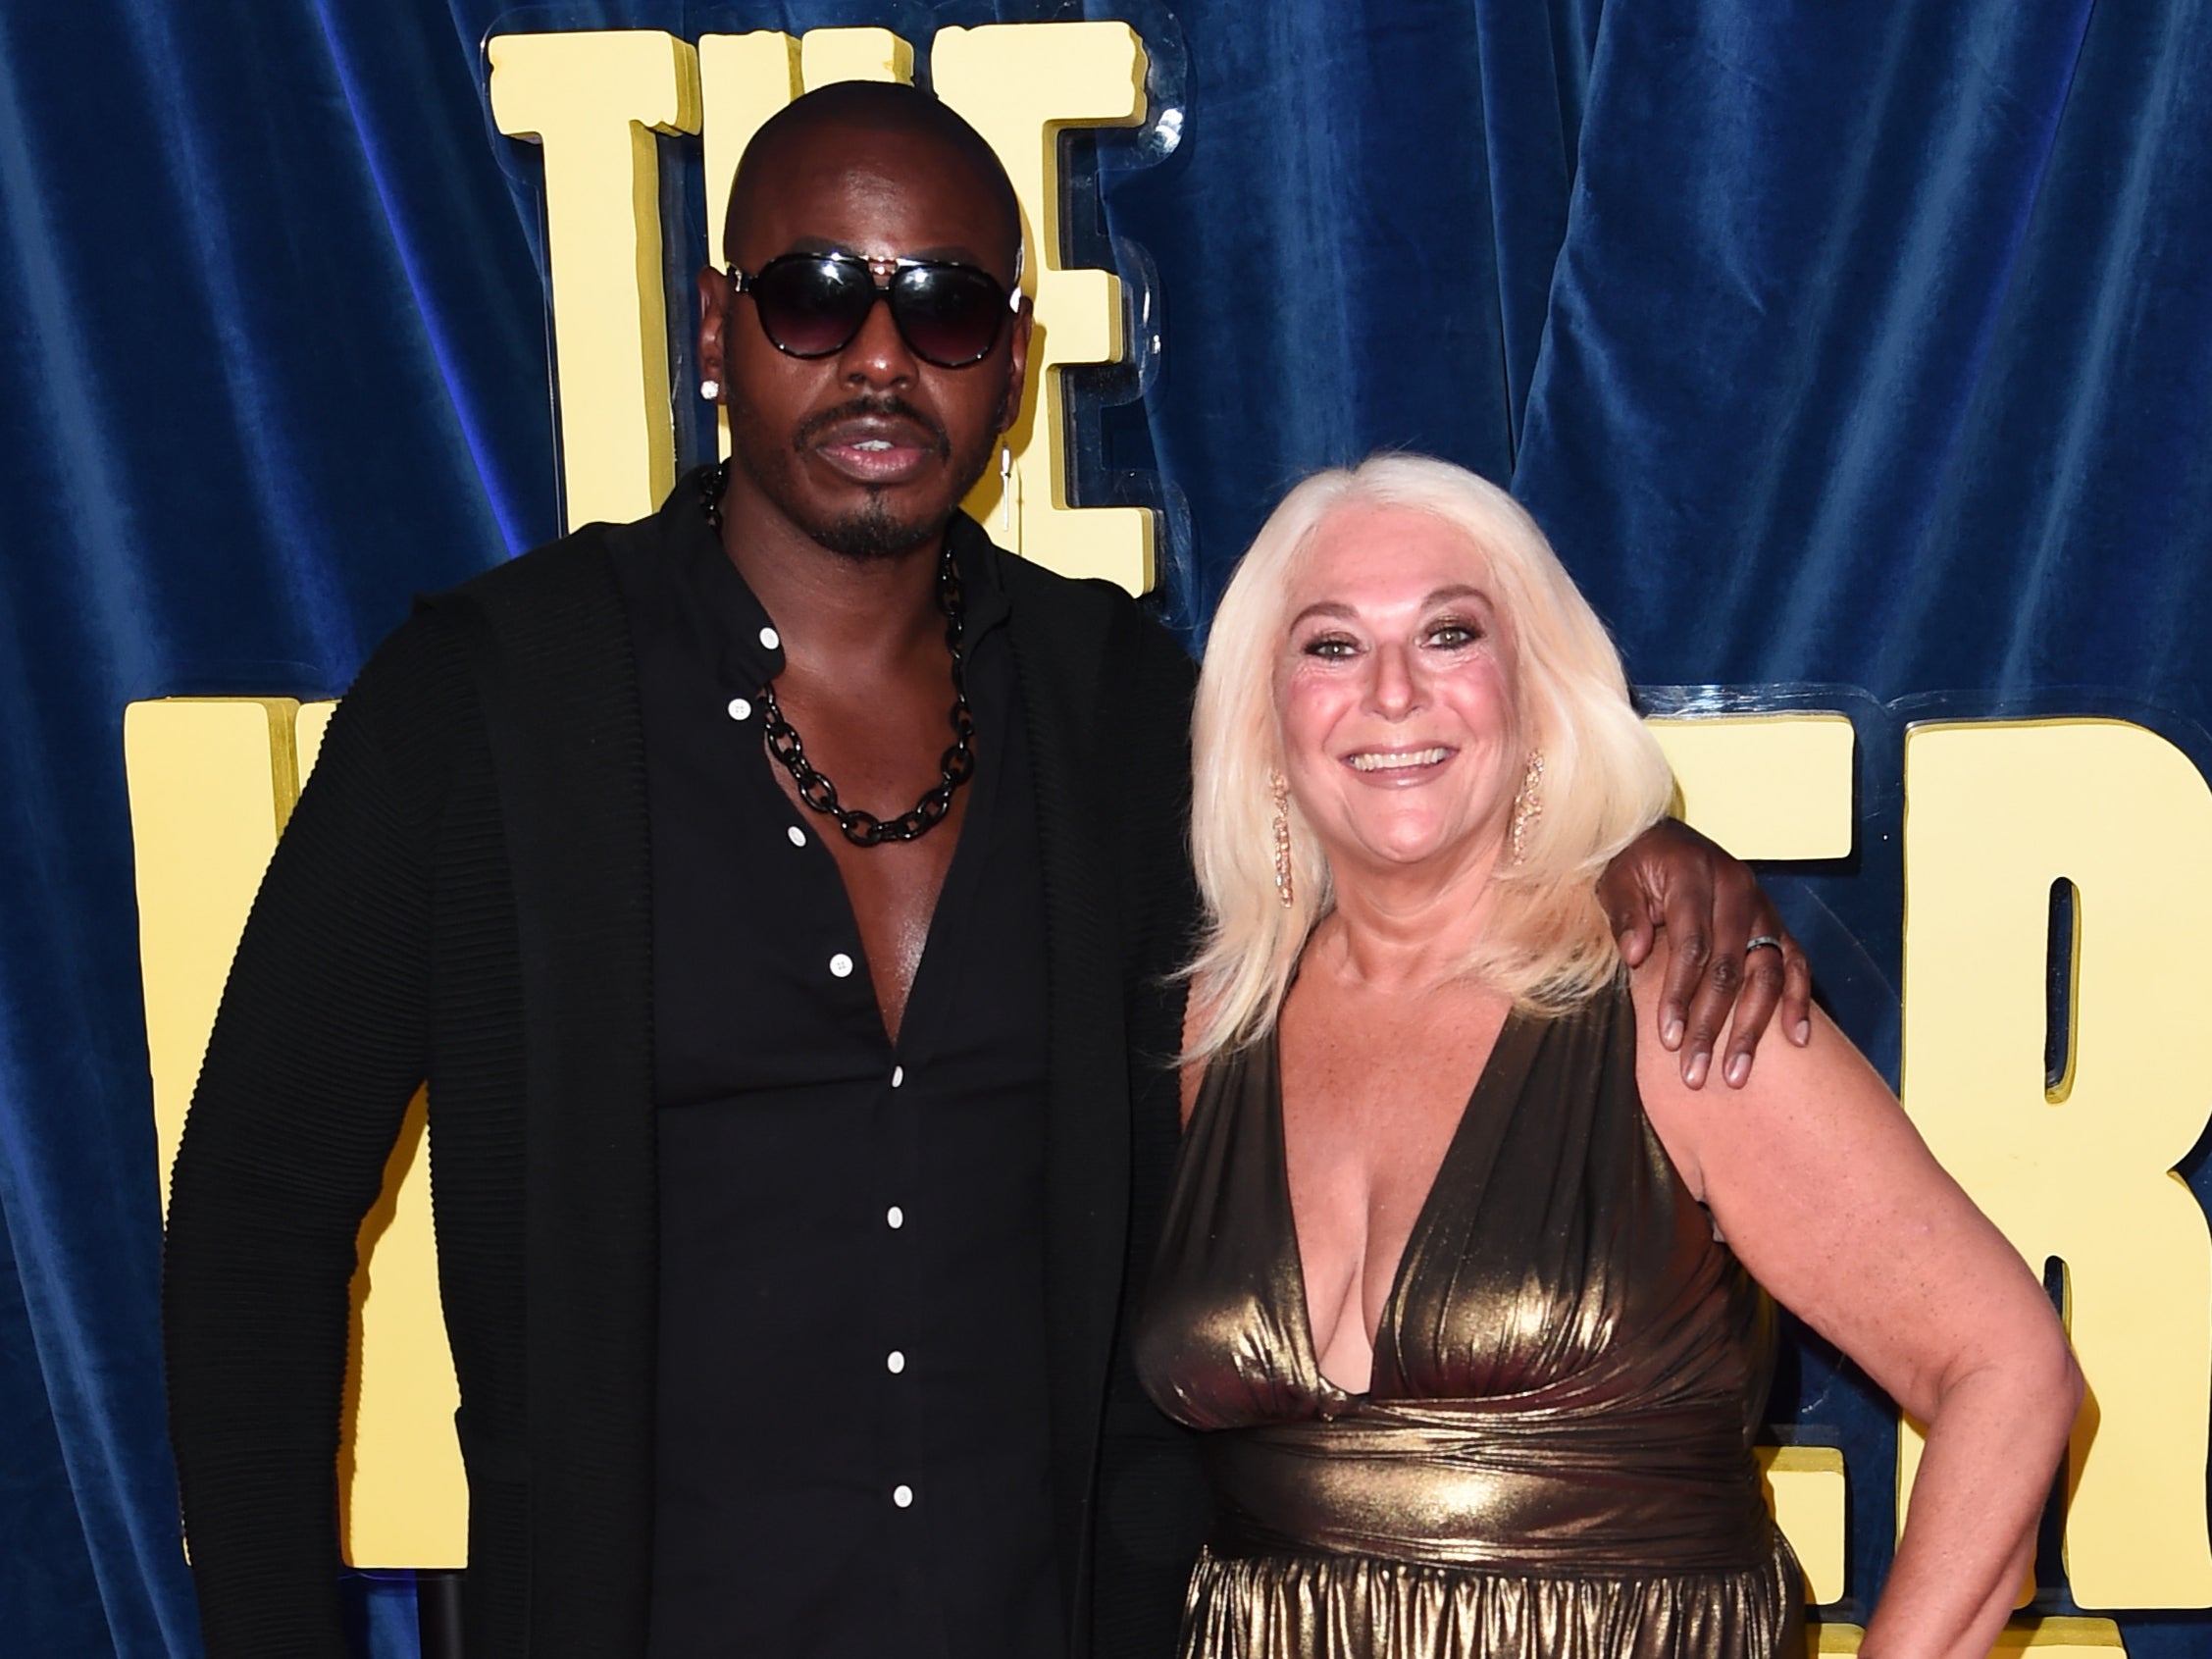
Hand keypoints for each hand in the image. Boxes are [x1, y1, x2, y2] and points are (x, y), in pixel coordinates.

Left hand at [1598, 818, 1811, 1088]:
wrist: (1662, 840)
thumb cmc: (1635, 867)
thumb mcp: (1616, 881)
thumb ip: (1626, 916)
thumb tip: (1636, 956)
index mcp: (1694, 875)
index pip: (1691, 946)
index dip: (1680, 995)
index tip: (1667, 1041)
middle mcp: (1737, 890)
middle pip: (1730, 969)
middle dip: (1712, 1027)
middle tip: (1696, 1074)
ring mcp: (1763, 907)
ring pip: (1766, 974)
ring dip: (1752, 1029)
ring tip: (1736, 1074)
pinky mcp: (1777, 923)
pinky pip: (1797, 964)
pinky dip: (1799, 1001)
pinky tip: (1796, 1040)